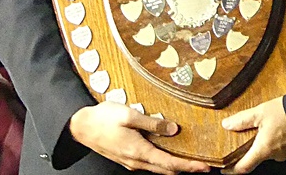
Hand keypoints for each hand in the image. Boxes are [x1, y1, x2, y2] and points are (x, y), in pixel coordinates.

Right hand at [69, 102, 209, 174]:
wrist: (81, 127)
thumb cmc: (102, 119)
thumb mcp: (129, 115)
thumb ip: (152, 122)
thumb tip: (173, 129)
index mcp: (139, 151)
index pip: (170, 163)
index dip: (189, 166)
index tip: (204, 167)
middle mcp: (136, 161)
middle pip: (166, 170)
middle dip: (186, 168)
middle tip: (203, 165)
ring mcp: (131, 160)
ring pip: (158, 168)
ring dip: (175, 166)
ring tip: (190, 160)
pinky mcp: (127, 156)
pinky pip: (150, 162)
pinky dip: (163, 161)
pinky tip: (168, 152)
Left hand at [221, 97, 285, 172]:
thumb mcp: (261, 112)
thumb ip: (242, 120)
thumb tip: (227, 125)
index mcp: (263, 149)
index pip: (243, 167)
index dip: (232, 169)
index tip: (225, 168)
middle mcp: (275, 156)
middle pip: (257, 156)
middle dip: (253, 145)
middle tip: (250, 131)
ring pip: (270, 150)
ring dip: (267, 140)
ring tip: (268, 124)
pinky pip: (282, 147)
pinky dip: (278, 139)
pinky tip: (280, 126)